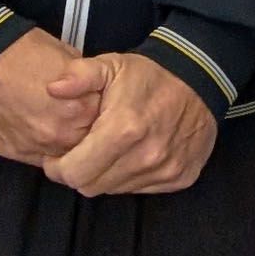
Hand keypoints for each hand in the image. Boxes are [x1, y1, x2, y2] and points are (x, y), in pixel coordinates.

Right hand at [0, 29, 99, 164]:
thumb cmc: (23, 50)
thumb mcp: (68, 56)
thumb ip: (85, 82)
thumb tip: (92, 92)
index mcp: (81, 109)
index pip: (106, 121)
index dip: (101, 109)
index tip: (95, 100)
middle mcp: (61, 134)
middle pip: (88, 142)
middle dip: (86, 128)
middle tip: (75, 110)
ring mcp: (36, 147)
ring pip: (64, 155)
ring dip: (65, 141)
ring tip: (56, 120)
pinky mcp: (14, 152)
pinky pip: (40, 158)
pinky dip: (44, 147)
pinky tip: (40, 128)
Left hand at [43, 51, 219, 196]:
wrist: (201, 80)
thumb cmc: (150, 75)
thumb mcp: (111, 65)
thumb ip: (79, 75)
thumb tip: (53, 88)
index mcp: (122, 130)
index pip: (74, 173)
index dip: (58, 168)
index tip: (57, 157)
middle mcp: (145, 157)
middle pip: (91, 186)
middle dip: (78, 173)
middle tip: (80, 155)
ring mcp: (165, 170)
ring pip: (115, 190)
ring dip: (105, 175)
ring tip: (107, 152)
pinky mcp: (180, 177)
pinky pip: (141, 189)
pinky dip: (130, 177)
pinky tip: (132, 156)